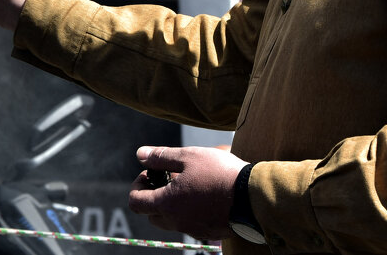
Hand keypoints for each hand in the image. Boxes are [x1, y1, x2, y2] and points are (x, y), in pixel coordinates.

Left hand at [127, 145, 245, 240]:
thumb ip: (161, 156)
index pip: (135, 202)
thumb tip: (140, 155)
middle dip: (153, 196)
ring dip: (171, 204)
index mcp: (167, 203)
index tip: (151, 173)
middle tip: (168, 178)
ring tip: (188, 185)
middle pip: (151, 214)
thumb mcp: (189, 156)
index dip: (137, 185)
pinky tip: (204, 195)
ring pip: (171, 221)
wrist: (251, 196)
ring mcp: (192, 229)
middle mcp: (176, 221)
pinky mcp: (207, 232)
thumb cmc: (219, 172)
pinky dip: (188, 211)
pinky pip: (189, 224)